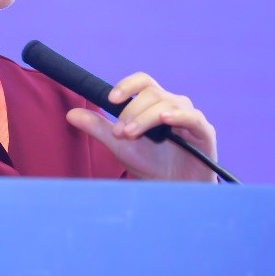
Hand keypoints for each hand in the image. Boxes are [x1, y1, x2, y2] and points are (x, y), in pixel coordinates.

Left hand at [65, 72, 217, 181]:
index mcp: (154, 104)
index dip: (127, 85)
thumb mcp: (119, 146)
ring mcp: (189, 117)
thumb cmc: (150, 166)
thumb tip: (70, 114)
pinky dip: (178, 115)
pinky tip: (165, 119)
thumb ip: (98, 129)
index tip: (111, 99)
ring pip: (166, 103)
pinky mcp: (204, 131)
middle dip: (131, 111)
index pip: (143, 83)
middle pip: (152, 93)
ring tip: (131, 134)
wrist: (172, 193)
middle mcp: (173, 105)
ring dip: (145, 117)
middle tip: (119, 133)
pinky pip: (191, 116)